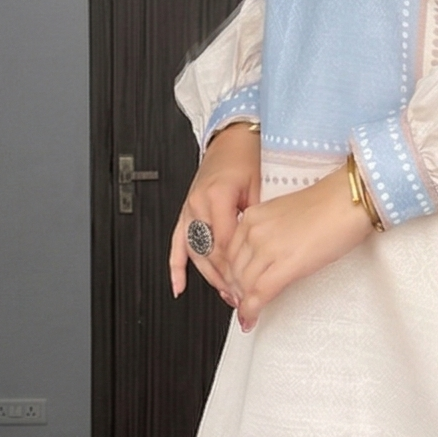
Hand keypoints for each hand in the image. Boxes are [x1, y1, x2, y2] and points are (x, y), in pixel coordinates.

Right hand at [170, 121, 261, 300]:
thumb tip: (260, 250)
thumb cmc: (246, 158)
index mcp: (217, 197)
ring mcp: (190, 209)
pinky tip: (178, 285)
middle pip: (209, 252)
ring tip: (225, 294)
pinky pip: (177, 243)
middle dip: (225, 278)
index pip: (225, 244)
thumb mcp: (259, 188)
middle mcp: (199, 204)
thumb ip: (257, 220)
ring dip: (209, 276)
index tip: (250, 283)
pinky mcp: (186, 212)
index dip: (237, 268)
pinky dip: (176, 266)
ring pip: (195, 252)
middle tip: (241, 296)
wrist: (232, 141)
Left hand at [223, 167, 373, 328]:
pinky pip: (259, 293)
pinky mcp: (285, 264)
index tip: (234, 285)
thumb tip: (264, 258)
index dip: (230, 275)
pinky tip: (251, 318)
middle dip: (236, 291)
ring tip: (249, 312)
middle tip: (242, 303)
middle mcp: (254, 230)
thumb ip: (268, 234)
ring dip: (244, 302)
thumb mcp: (284, 215)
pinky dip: (252, 310)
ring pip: (244, 284)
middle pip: (233, 271)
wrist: (349, 201)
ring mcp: (267, 247)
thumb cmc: (329, 205)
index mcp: (252, 216)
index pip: (228, 253)